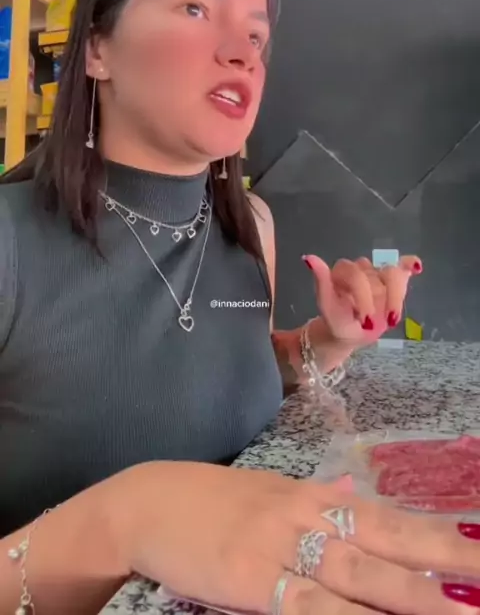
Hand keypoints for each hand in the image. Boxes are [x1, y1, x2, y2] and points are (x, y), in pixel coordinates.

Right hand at [111, 461, 478, 614]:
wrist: (147, 503)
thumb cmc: (210, 502)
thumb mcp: (267, 493)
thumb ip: (313, 500)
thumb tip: (351, 498)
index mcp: (312, 497)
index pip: (387, 519)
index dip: (436, 537)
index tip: (478, 547)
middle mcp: (305, 517)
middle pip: (386, 547)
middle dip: (443, 566)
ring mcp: (279, 550)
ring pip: (357, 580)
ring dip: (409, 599)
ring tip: (456, 613)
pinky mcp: (249, 582)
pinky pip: (306, 611)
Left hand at [303, 254, 422, 345]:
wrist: (349, 334)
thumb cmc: (337, 321)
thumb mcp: (327, 309)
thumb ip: (321, 284)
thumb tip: (309, 258)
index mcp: (342, 272)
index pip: (357, 276)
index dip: (364, 299)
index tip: (366, 323)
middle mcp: (360, 268)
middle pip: (377, 275)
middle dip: (379, 301)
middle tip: (377, 325)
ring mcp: (377, 273)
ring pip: (393, 274)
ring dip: (396, 295)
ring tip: (392, 318)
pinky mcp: (392, 280)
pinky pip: (403, 267)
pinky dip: (409, 264)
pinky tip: (416, 267)